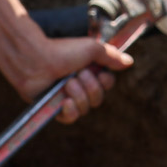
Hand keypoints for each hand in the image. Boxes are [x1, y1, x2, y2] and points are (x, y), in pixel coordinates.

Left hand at [11, 34, 131, 122]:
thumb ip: (111, 56)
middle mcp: (80, 85)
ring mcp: (68, 97)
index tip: (98, 72)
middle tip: (77, 74)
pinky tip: (64, 101)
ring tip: (66, 83)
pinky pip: (71, 118)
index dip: (105, 81)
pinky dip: (71, 110)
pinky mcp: (55, 108)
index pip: (107, 84)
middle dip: (90, 86)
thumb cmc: (62, 50)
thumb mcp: (91, 49)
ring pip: (86, 108)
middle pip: (98, 98)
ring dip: (78, 94)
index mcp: (89, 71)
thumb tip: (129, 62)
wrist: (36, 59)